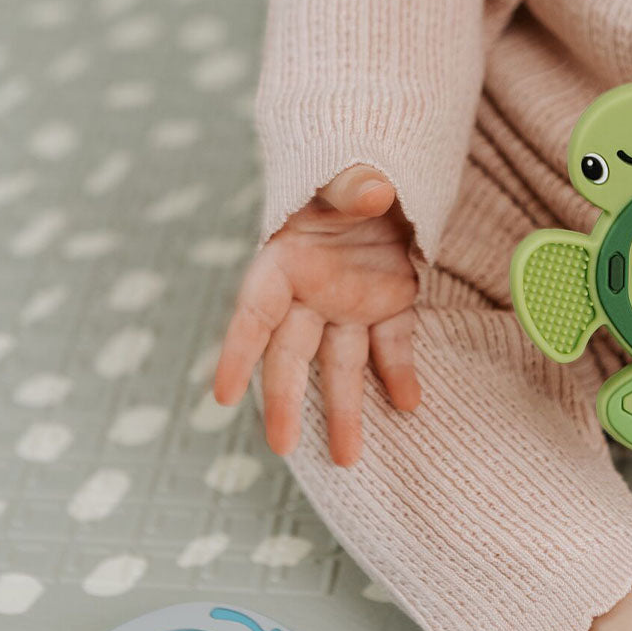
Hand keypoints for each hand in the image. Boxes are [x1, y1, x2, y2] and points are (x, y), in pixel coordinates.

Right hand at [213, 165, 419, 464]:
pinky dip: (400, 371)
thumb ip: (352, 184)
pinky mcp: (387, 305)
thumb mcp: (345, 173)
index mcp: (285, 260)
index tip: (222, 394)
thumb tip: (374, 190)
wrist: (377, 179)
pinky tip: (409, 403)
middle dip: (285, 400)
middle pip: (291, 354)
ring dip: (345, 408)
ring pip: (341, 364)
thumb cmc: (345, 175)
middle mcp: (309, 293)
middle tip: (284, 447)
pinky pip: (392, 344)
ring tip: (347, 457)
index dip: (237, 352)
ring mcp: (348, 304)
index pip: (254, 311)